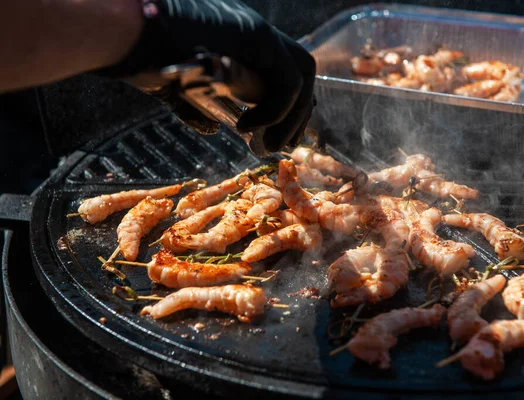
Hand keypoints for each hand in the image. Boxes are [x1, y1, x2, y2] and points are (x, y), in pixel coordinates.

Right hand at [109, 0, 315, 152]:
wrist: (122, 30)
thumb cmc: (140, 54)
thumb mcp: (173, 86)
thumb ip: (194, 105)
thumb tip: (211, 128)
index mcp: (241, 42)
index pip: (284, 71)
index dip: (289, 106)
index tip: (278, 136)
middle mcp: (255, 34)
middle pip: (302, 71)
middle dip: (300, 113)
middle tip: (284, 145)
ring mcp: (257, 31)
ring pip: (302, 75)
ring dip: (293, 117)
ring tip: (270, 145)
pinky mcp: (255, 35)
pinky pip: (286, 81)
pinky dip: (276, 111)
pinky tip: (249, 127)